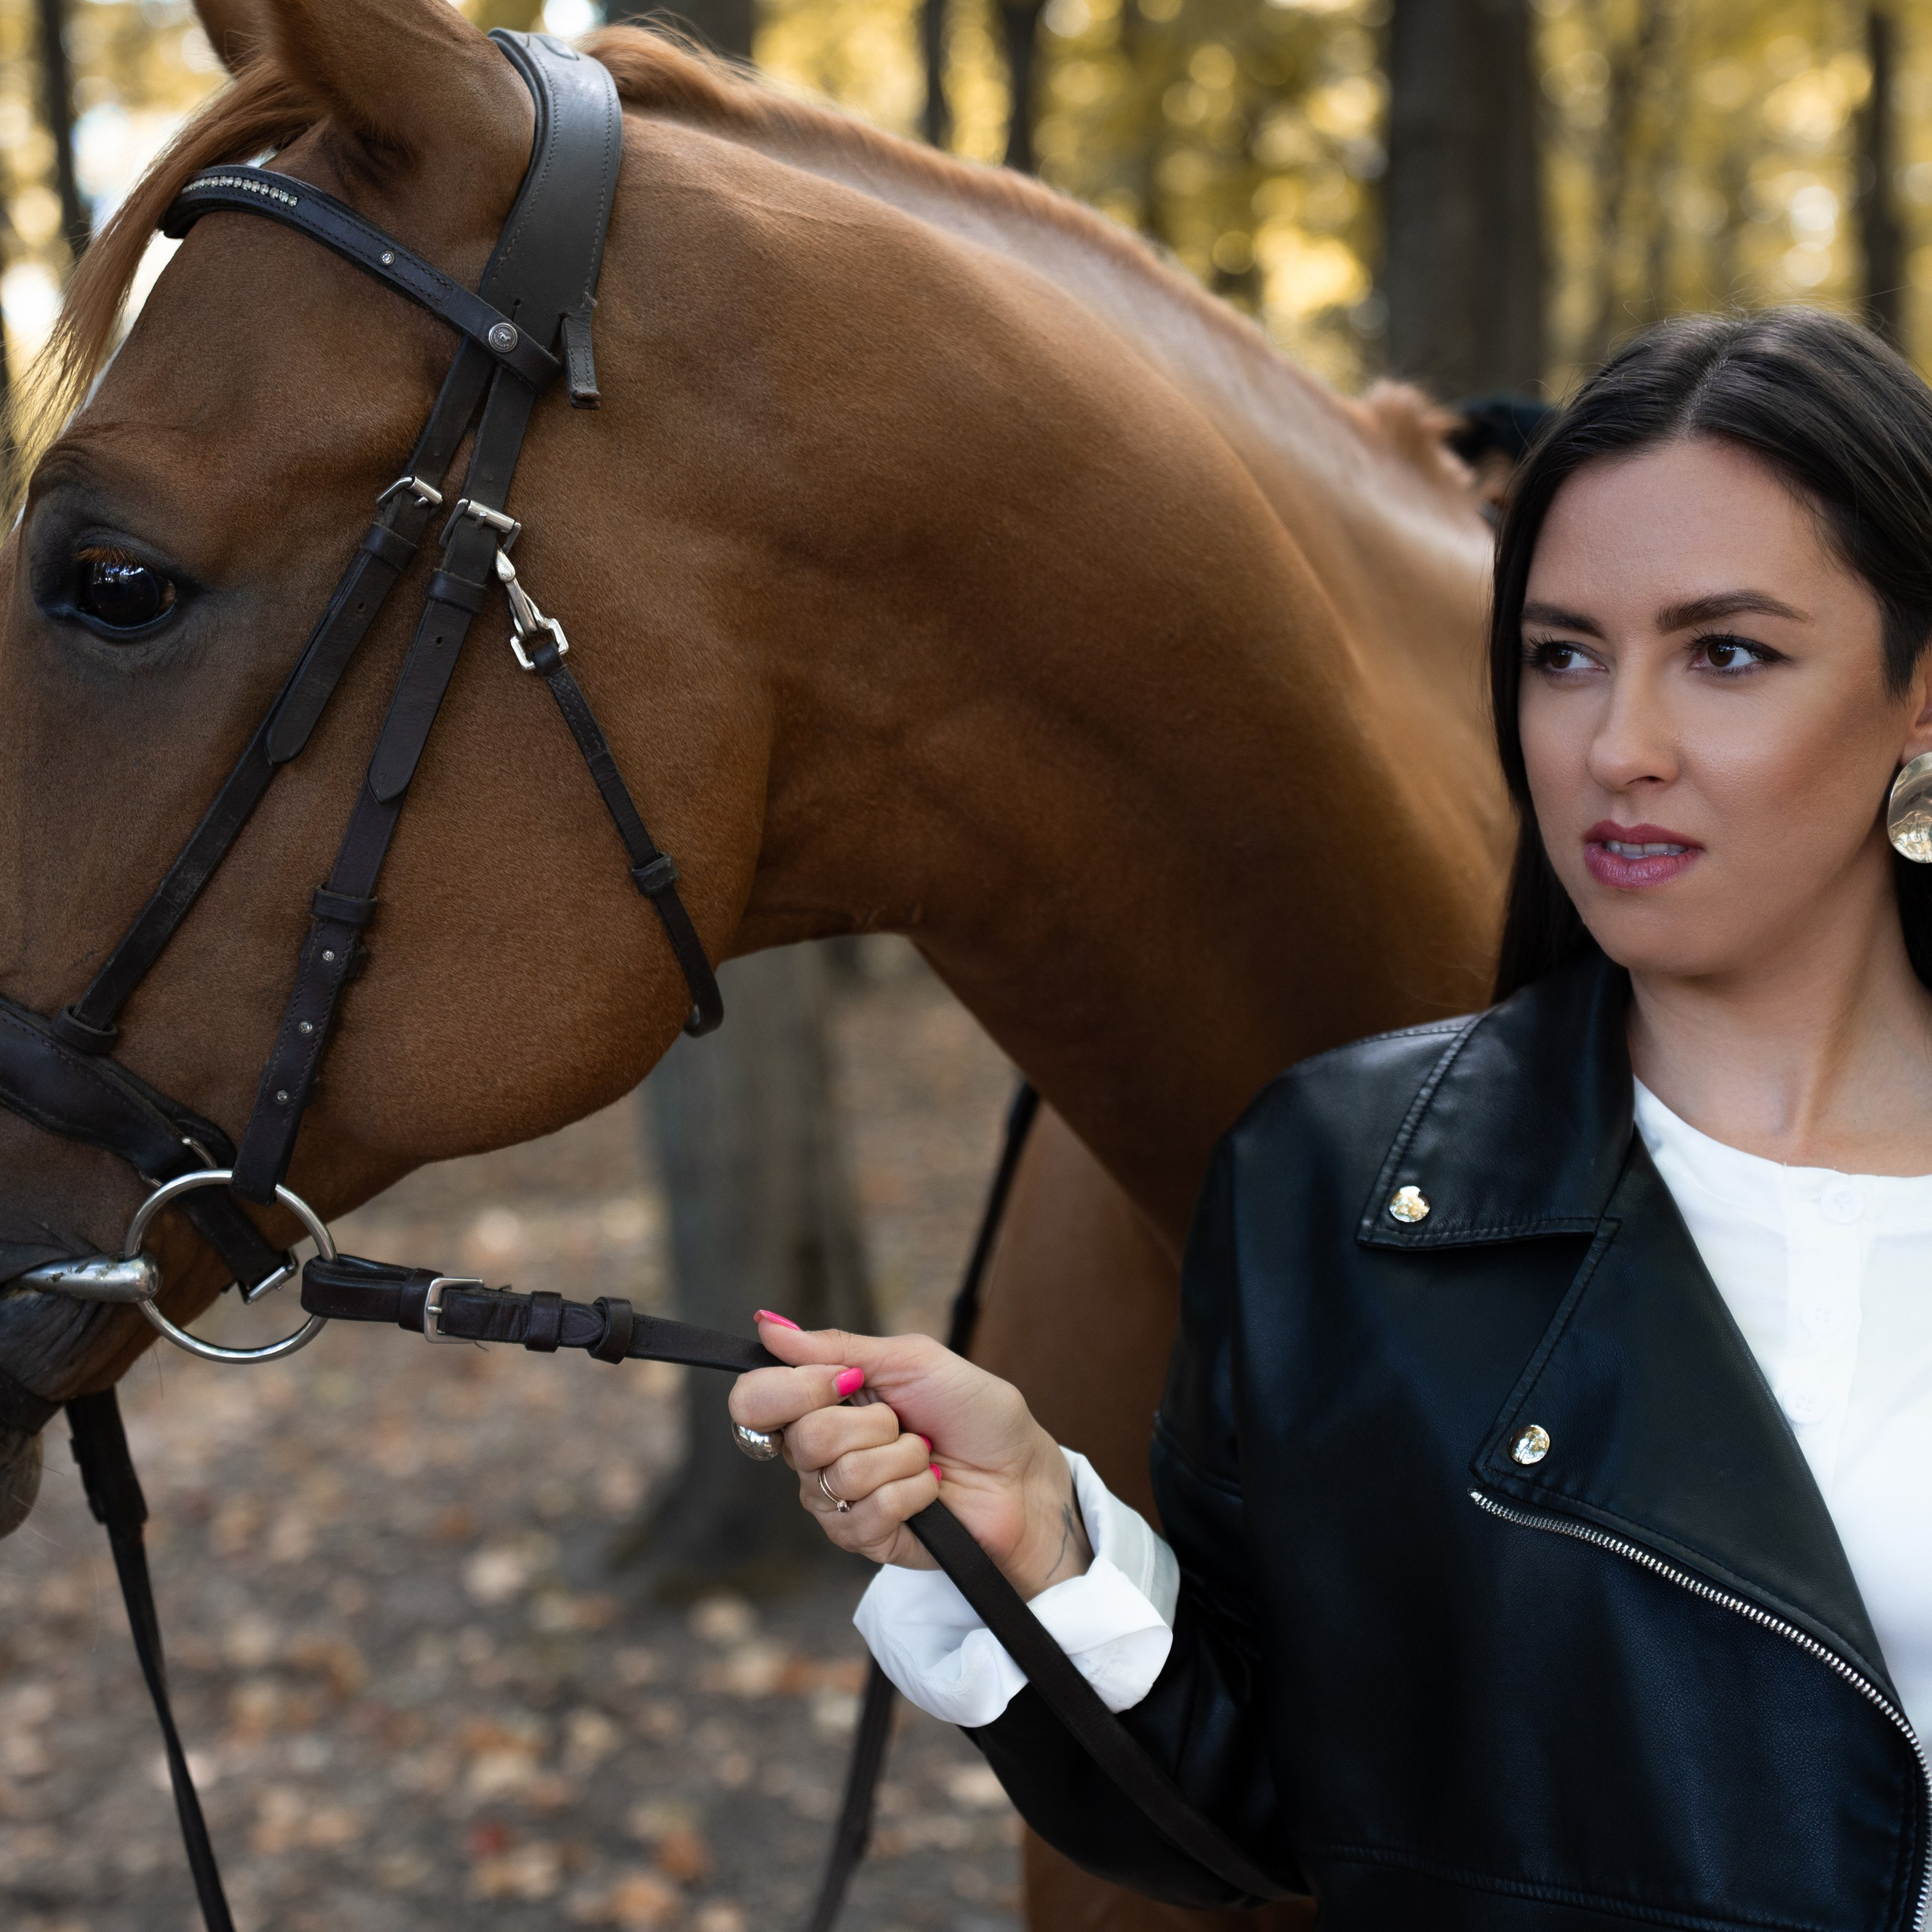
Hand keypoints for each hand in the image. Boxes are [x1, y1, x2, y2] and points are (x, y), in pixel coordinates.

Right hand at [728, 1318, 1093, 1597]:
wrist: (1022, 1471)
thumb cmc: (973, 1411)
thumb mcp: (910, 1360)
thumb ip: (835, 1346)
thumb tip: (766, 1324)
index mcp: (822, 1402)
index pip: (755, 1400)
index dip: (793, 1389)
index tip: (848, 1380)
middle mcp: (819, 1452)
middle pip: (801, 1440)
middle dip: (869, 1424)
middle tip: (903, 1422)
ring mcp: (838, 1500)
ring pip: (839, 1477)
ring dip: (900, 1458)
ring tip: (925, 1456)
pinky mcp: (864, 1540)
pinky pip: (867, 1515)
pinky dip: (913, 1493)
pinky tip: (930, 1490)